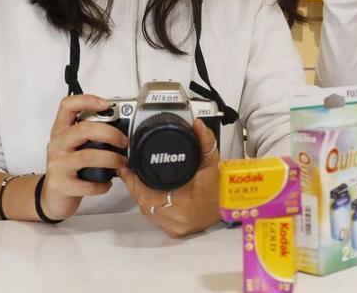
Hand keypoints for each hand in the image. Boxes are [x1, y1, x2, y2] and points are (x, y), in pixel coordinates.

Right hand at [40, 94, 127, 220]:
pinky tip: (107, 183)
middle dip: (109, 133)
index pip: (67, 106)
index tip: (106, 104)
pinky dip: (102, 184)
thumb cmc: (69, 168)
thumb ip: (92, 135)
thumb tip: (123, 126)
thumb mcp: (75, 147)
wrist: (51, 197)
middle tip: (124, 141)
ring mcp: (57, 165)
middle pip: (83, 130)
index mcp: (61, 131)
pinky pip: (87, 184)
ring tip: (122, 163)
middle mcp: (57, 145)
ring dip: (111, 159)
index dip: (87, 100)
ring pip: (87, 156)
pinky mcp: (61, 185)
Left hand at [119, 118, 220, 237]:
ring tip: (138, 181)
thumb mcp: (211, 159)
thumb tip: (197, 124)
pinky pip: (154, 218)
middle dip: (136, 186)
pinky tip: (150, 196)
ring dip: (141, 196)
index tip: (128, 168)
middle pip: (144, 201)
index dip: (134, 180)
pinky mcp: (175, 232)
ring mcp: (176, 226)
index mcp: (186, 197)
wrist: (228, 205)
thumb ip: (204, 140)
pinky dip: (150, 207)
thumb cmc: (219, 185)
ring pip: (147, 210)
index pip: (148, 192)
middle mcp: (179, 215)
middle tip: (131, 171)